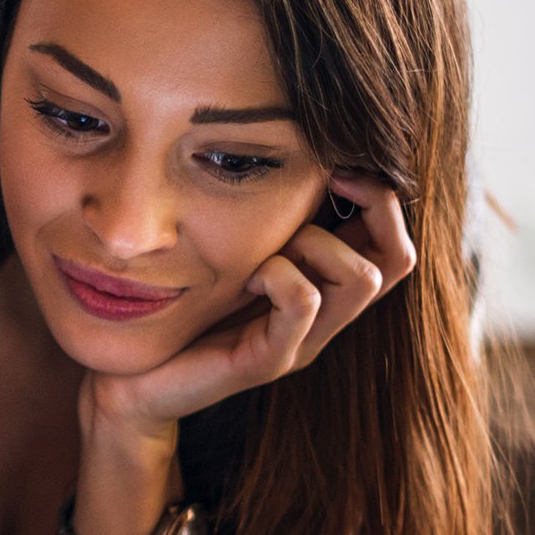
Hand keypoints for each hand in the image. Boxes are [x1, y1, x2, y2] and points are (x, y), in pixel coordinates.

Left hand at [85, 173, 416, 441]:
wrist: (137, 380)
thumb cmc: (183, 305)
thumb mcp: (235, 250)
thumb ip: (271, 219)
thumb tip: (297, 155)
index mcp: (323, 288)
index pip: (394, 244)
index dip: (382, 196)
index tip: (336, 166)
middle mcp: (325, 319)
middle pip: (397, 260)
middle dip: (368, 207)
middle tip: (320, 188)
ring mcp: (301, 343)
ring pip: (361, 278)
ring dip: (315, 242)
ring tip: (265, 251)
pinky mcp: (269, 361)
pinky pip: (304, 301)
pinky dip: (277, 274)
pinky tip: (243, 278)